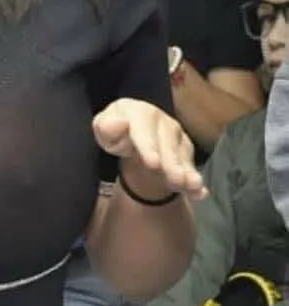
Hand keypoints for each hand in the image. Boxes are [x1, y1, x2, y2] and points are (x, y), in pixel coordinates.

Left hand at [93, 97, 207, 200]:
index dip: (148, 146)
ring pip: (182, 155)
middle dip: (172, 162)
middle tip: (176, 179)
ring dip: (187, 172)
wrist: (130, 131)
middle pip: (167, 143)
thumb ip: (107, 126)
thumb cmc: (115, 131)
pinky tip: (200, 193)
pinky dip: (195, 181)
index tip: (152, 163)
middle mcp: (161, 121)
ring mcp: (175, 135)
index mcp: (138, 112)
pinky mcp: (185, 150)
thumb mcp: (104, 127)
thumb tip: (117, 123)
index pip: (144, 129)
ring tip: (192, 186)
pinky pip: (191, 167)